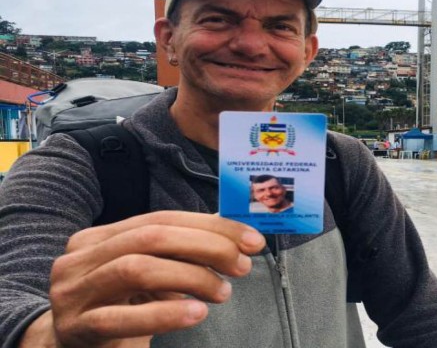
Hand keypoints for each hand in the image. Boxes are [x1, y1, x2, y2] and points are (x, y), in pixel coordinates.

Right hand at [28, 211, 264, 346]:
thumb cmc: (117, 309)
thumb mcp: (146, 274)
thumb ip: (179, 254)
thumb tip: (235, 238)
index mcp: (99, 238)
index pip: (161, 219)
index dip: (210, 226)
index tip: (250, 239)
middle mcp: (80, 259)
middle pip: (151, 238)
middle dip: (206, 246)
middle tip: (241, 264)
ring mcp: (74, 293)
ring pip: (137, 269)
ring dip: (191, 277)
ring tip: (222, 292)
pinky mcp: (76, 328)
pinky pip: (120, 317)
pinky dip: (164, 314)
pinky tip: (195, 313)